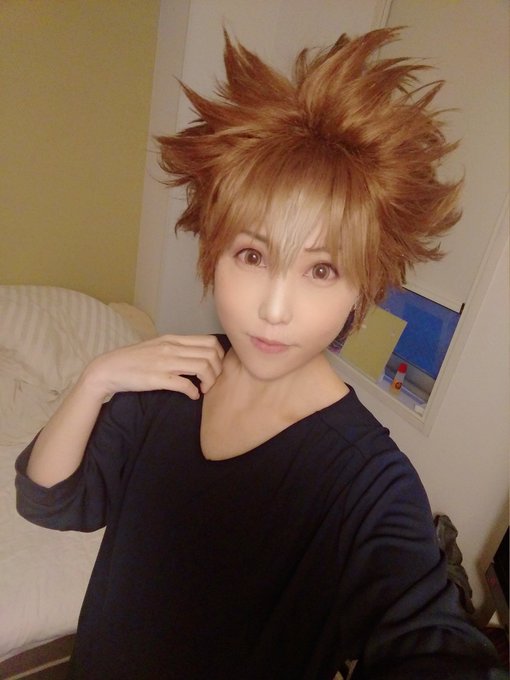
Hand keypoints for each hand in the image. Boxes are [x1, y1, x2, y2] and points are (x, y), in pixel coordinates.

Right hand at [82, 334, 224, 400]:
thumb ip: (177, 348)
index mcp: (173, 339)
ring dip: (209, 381)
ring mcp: (164, 362)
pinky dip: (194, 392)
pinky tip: (192, 396)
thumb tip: (196, 355)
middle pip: (211, 354)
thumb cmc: (133, 360)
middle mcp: (171, 348)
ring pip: (203, 367)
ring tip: (203, 389)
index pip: (209, 341)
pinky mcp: (157, 379)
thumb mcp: (158, 346)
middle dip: (217, 370)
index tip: (214, 368)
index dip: (219, 356)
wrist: (108, 369)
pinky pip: (185, 384)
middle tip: (210, 381)